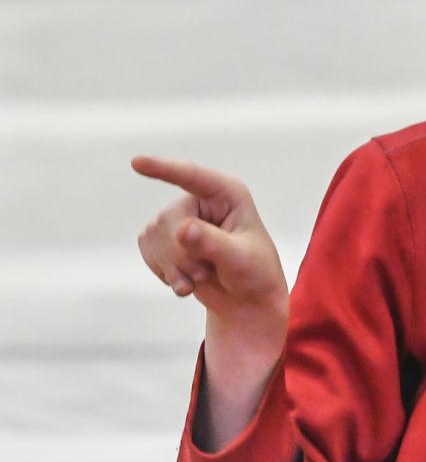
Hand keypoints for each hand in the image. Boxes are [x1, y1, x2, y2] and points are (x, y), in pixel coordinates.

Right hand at [134, 156, 287, 316]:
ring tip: (201, 277)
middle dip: (183, 256)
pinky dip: (164, 271)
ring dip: (174, 267)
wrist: (245, 298)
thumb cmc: (254, 272)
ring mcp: (179, 216)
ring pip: (154, 236)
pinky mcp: (163, 236)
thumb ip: (213, 243)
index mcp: (226, 194)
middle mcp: (200, 200)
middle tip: (205, 273)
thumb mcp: (240, 259)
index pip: (192, 176)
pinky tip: (185, 280)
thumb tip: (182, 228)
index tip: (136, 162)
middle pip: (168, 220)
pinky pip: (146, 248)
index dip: (163, 168)